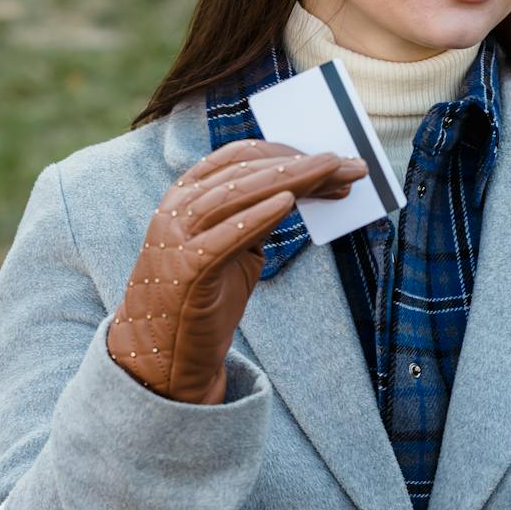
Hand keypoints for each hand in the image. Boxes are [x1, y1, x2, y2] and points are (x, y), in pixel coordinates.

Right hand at [107, 139, 366, 403]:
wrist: (162, 356)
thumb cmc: (202, 299)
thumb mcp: (234, 250)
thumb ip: (256, 219)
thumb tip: (301, 191)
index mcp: (187, 196)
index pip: (239, 158)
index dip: (287, 153)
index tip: (333, 161)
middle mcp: (178, 209)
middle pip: (244, 172)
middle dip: (300, 164)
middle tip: (348, 163)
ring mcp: (178, 239)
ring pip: (235, 195)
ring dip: (288, 179)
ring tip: (329, 172)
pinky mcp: (186, 272)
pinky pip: (223, 238)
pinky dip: (255, 217)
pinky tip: (287, 203)